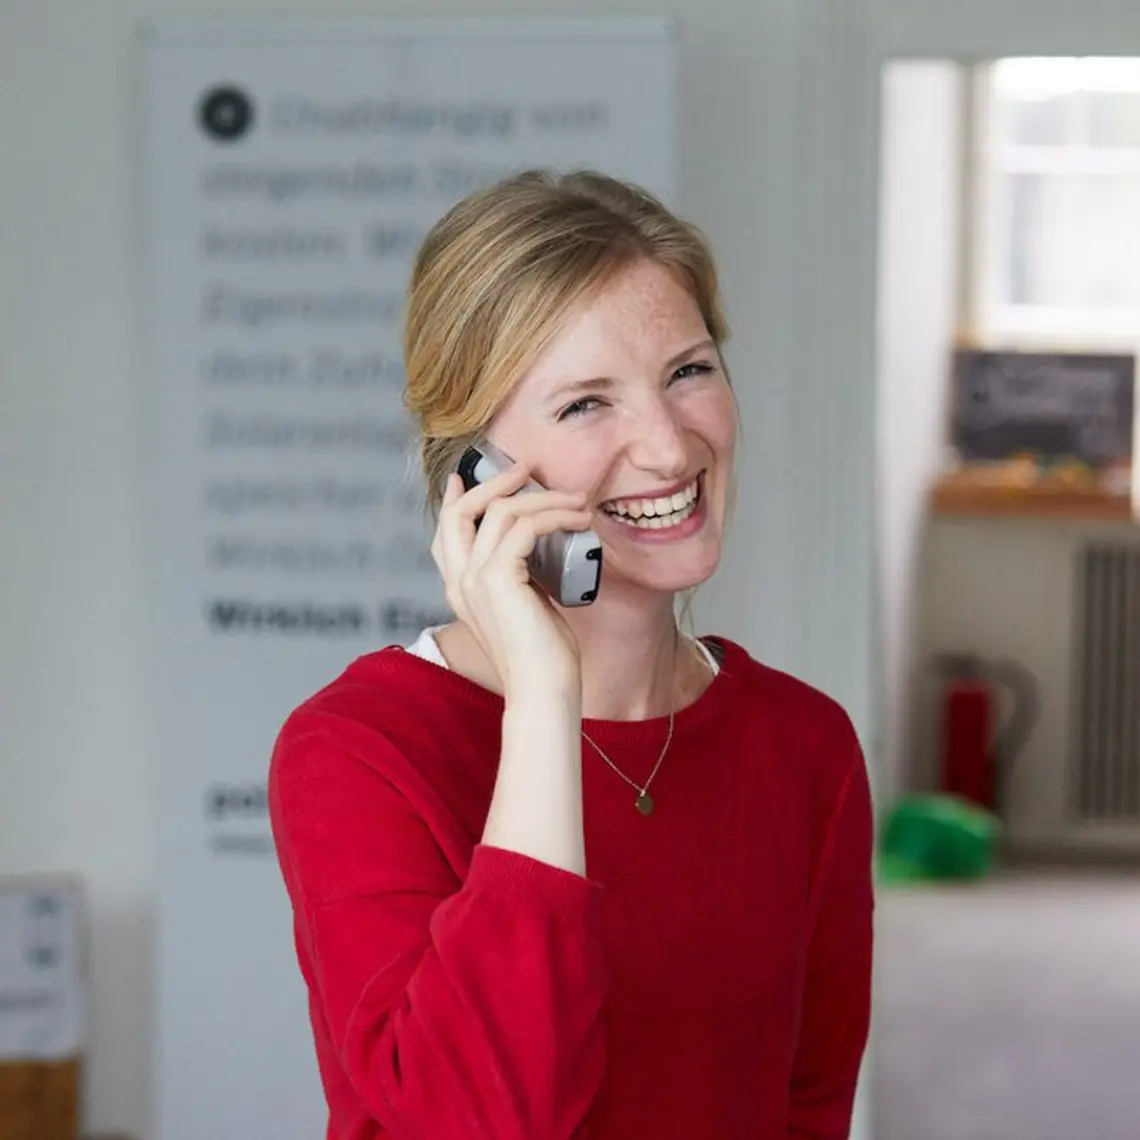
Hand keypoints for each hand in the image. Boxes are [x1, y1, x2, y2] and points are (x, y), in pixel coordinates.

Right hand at [431, 464, 592, 697]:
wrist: (542, 689)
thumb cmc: (543, 656)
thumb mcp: (524, 606)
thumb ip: (518, 577)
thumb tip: (538, 546)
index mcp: (460, 589)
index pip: (444, 533)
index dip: (456, 500)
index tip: (468, 477)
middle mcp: (460, 581)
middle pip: (460, 512)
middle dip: (493, 484)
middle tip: (526, 470)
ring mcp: (475, 578)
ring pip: (500, 512)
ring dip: (543, 498)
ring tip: (576, 500)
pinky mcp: (498, 577)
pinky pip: (524, 526)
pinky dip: (554, 515)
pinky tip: (577, 519)